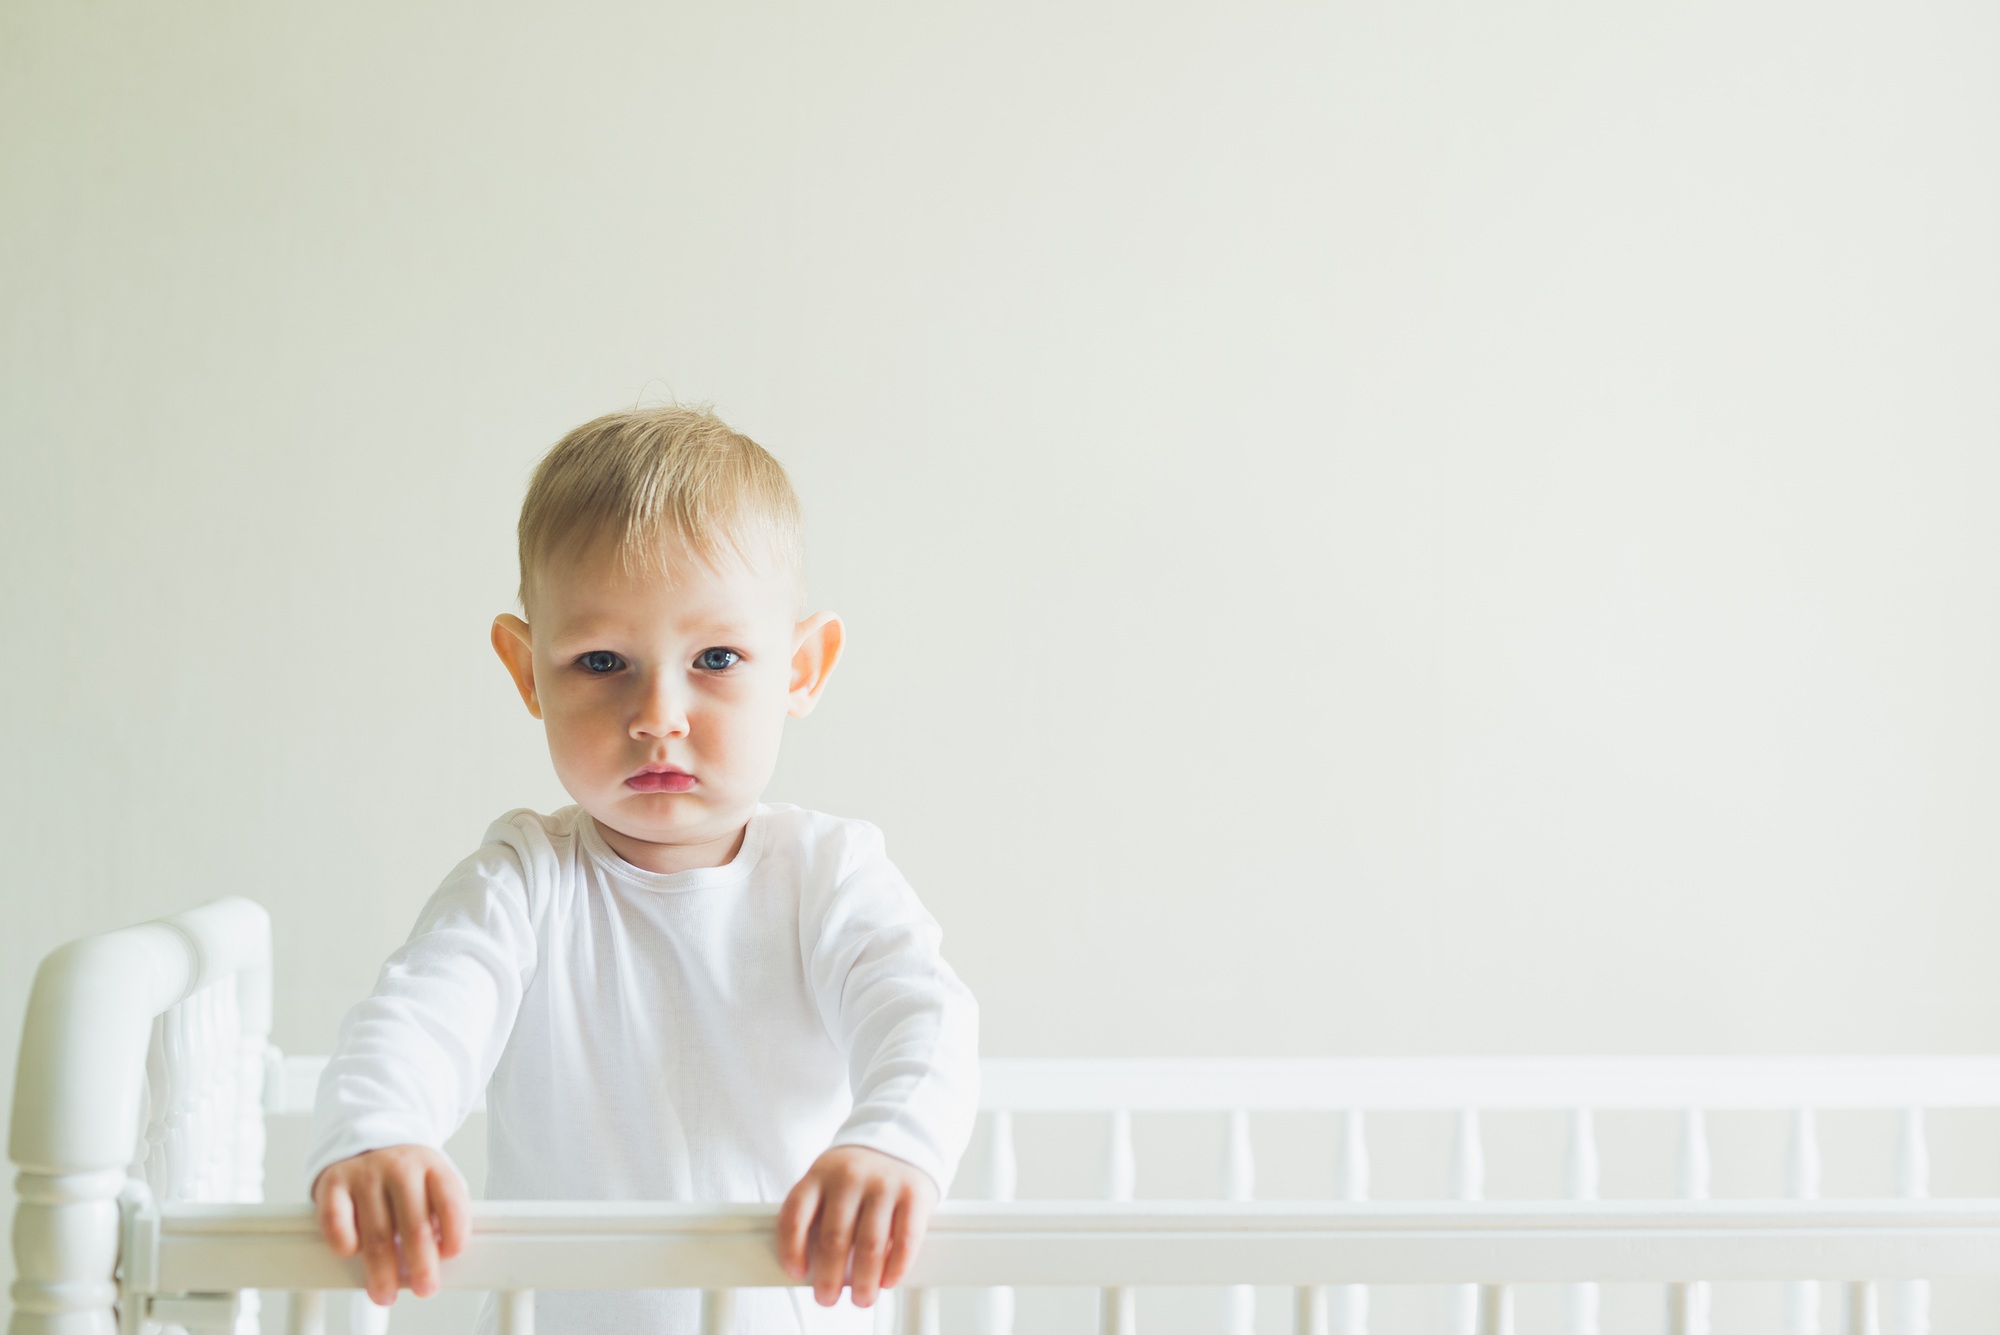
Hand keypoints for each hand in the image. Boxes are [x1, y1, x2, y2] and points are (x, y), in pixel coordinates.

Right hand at [312, 1144, 469, 1304]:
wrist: (368, 1142)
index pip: (451, 1202)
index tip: (451, 1257)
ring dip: (381, 1271)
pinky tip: (353, 1254)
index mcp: (433, 1167)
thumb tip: (440, 1260)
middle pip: (415, 1226)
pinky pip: (336, 1221)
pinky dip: (344, 1244)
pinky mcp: (334, 1184)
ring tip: (385, 1293)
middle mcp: (400, 1168)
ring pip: (376, 1234)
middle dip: (421, 1265)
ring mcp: (366, 1174)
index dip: (455, 1233)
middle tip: (424, 1289)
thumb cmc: (406, 1177)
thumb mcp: (432, 1184)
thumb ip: (441, 1215)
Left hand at [776, 1145, 937, 1307]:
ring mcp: (883, 1183)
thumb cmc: (858, 1173)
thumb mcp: (828, 1181)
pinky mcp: (913, 1193)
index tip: (797, 1272)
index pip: (795, 1215)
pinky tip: (889, 1280)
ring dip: (864, 1280)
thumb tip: (815, 1267)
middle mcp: (850, 1176)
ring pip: (870, 1244)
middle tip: (828, 1297)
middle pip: (834, 1238)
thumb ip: (819, 1214)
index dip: (791, 1249)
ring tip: (862, 1297)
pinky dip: (896, 1267)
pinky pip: (905, 1239)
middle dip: (829, 1278)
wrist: (901, 1139)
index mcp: (820, 1174)